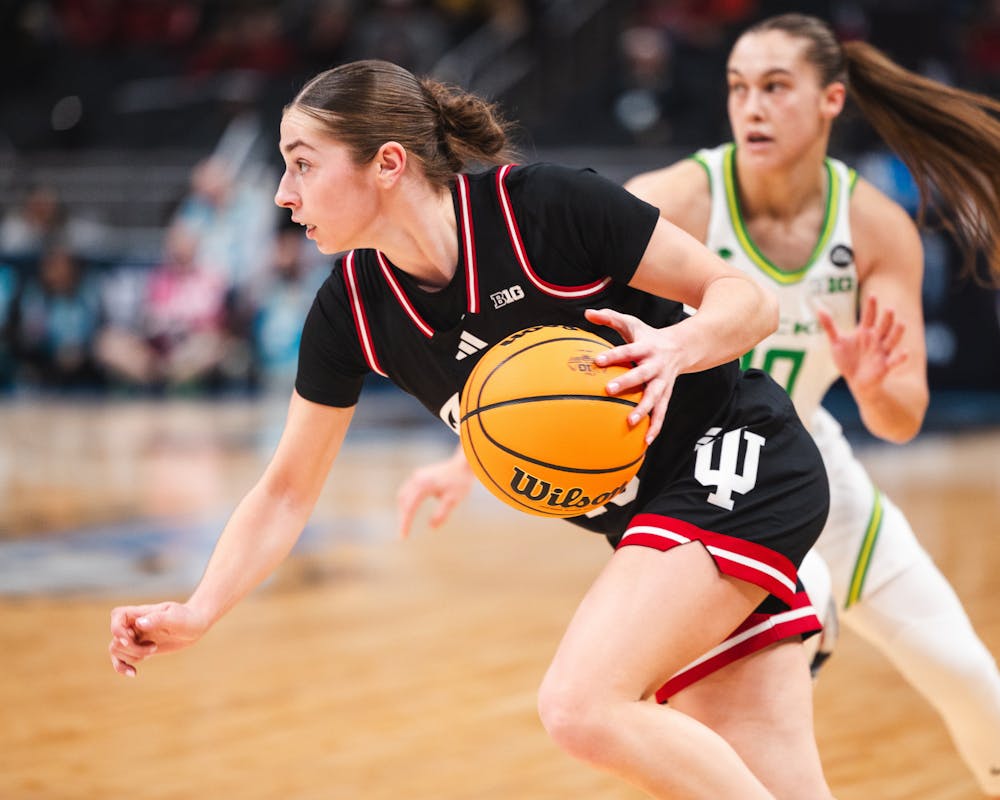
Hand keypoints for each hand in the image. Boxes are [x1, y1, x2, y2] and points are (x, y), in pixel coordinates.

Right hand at [108, 601, 208, 676]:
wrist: (195, 626)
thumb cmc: (187, 618)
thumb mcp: (176, 617)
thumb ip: (158, 619)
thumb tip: (139, 623)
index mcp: (141, 613)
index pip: (117, 615)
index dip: (117, 629)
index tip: (130, 639)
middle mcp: (135, 625)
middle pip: (116, 638)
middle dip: (132, 648)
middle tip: (154, 647)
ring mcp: (136, 637)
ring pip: (117, 650)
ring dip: (132, 656)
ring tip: (154, 650)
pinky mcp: (140, 648)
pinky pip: (122, 659)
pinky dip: (123, 667)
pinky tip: (133, 673)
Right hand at [396, 446, 474, 538]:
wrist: (464, 464)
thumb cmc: (460, 482)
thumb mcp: (453, 500)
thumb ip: (441, 514)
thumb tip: (431, 527)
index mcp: (423, 485)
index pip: (409, 508)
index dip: (405, 523)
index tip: (403, 537)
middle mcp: (416, 479)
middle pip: (403, 502)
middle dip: (402, 518)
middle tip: (403, 533)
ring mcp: (416, 475)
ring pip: (403, 495)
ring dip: (403, 510)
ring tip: (406, 524)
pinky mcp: (419, 475)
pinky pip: (407, 490)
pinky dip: (406, 502)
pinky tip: (409, 510)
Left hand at [585, 307, 681, 443]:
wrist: (684, 347)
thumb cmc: (649, 337)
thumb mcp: (632, 324)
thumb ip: (610, 318)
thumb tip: (587, 312)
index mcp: (646, 348)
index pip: (627, 350)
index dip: (613, 355)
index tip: (597, 361)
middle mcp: (656, 366)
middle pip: (641, 375)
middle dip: (626, 383)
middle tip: (609, 390)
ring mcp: (663, 382)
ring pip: (655, 397)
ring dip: (644, 410)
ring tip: (630, 422)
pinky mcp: (667, 395)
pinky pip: (662, 413)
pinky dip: (655, 427)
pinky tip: (646, 442)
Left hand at [816, 295, 907, 395]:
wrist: (855, 381)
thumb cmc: (847, 359)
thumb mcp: (836, 342)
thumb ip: (829, 326)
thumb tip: (819, 310)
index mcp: (865, 332)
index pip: (869, 316)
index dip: (871, 307)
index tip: (872, 296)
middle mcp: (876, 339)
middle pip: (883, 326)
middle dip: (887, 318)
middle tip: (889, 309)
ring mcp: (882, 351)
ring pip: (892, 340)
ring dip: (897, 333)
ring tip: (901, 324)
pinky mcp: (885, 365)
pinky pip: (895, 361)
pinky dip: (900, 357)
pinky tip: (906, 353)